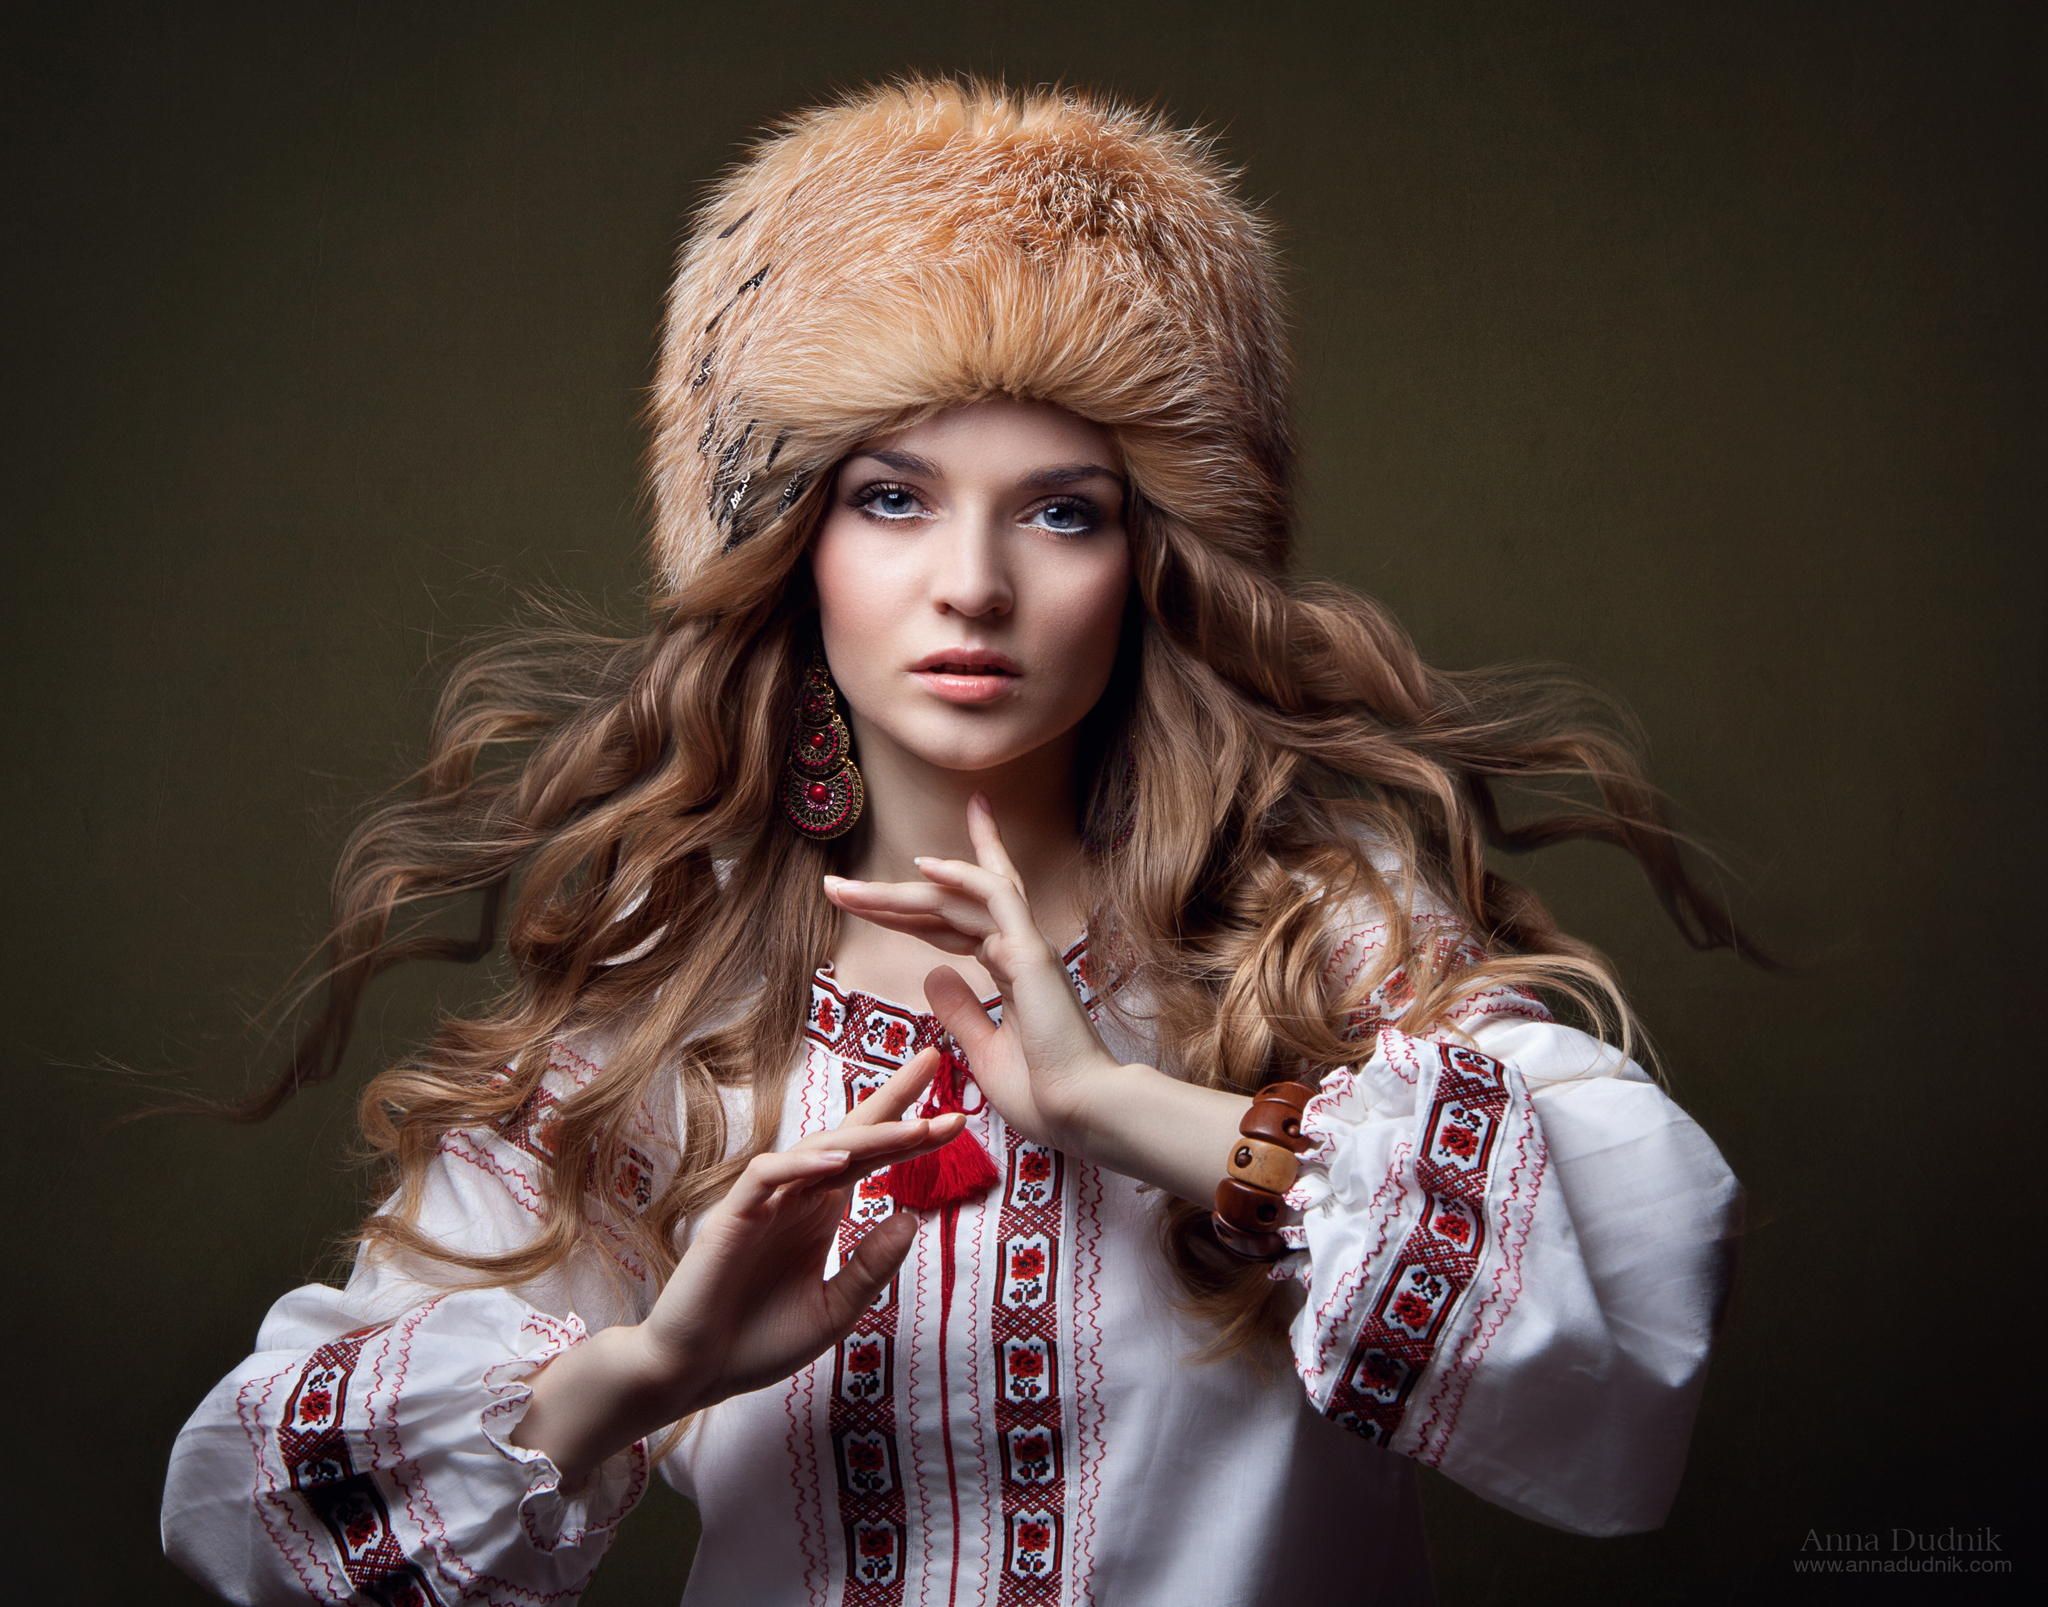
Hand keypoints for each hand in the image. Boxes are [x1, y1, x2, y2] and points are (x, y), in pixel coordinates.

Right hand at [630, 1045, 959, 1414]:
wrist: (694, 1374)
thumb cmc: (759, 1343)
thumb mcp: (834, 1310)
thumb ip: (871, 1267)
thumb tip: (912, 1218)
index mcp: (820, 1211)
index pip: (871, 1157)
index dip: (911, 1135)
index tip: (957, 1118)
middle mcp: (796, 1196)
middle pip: (850, 1136)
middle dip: (894, 1102)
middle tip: (936, 1065)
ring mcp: (764, 1203)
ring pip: (817, 1149)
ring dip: (868, 1135)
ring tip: (916, 1127)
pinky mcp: (731, 1217)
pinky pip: (767, 1175)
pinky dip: (802, 1164)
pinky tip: (840, 1161)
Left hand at [821, 791, 1120, 1149]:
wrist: (1084, 1113)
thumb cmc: (1046, 1092)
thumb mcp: (985, 1051)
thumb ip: (961, 1011)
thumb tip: (934, 976)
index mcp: (1011, 970)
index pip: (955, 923)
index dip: (914, 907)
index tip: (872, 894)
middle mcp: (1018, 949)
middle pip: (947, 905)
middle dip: (890, 894)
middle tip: (836, 886)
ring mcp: (1026, 947)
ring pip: (958, 899)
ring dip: (900, 890)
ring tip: (846, 888)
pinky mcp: (1032, 954)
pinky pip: (995, 899)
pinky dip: (962, 877)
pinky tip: (922, 867)